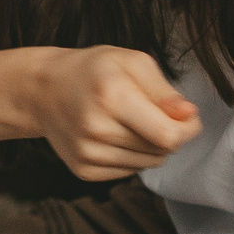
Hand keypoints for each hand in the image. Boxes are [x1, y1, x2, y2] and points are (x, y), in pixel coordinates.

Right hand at [27, 46, 199, 180]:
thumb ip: (164, 90)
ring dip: (150, 147)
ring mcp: (87, 153)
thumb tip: (189, 115)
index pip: (168, 135)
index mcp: (112, 97)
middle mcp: (96, 129)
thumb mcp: (132, 62)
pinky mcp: (83, 169)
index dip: (188, 129)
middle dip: (169, 134)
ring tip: (131, 123)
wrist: (44, 90)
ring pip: (148, 164)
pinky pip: (129, 171)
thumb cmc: (94, 71)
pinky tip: (115, 136)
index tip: (187, 116)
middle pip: (161, 151)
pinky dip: (131, 156)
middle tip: (152, 113)